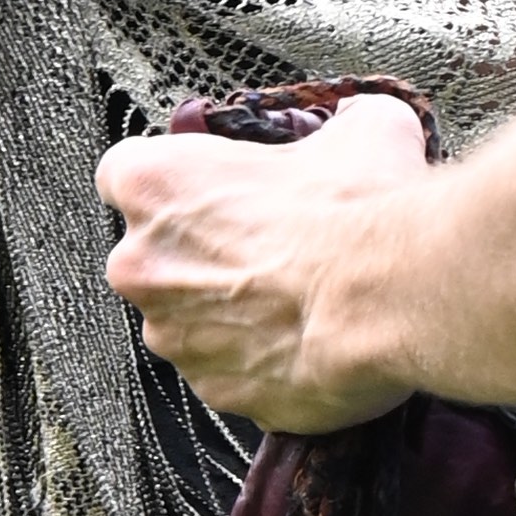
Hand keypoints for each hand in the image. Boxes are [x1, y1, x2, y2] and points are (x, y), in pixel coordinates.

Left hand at [98, 89, 428, 430]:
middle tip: (272, 245)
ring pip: (189, 321)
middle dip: (204, 253)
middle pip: (155, 256)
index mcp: (154, 185)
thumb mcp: (362, 130)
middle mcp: (142, 265)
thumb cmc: (357, 210)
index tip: (211, 186)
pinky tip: (311, 339)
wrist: (391, 297)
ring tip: (300, 297)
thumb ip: (341, 123)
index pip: (124, 173)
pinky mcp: (216, 392)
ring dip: (233, 312)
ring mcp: (174, 338)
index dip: (174, 180)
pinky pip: (231, 373)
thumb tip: (361, 124)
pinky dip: (262, 361)